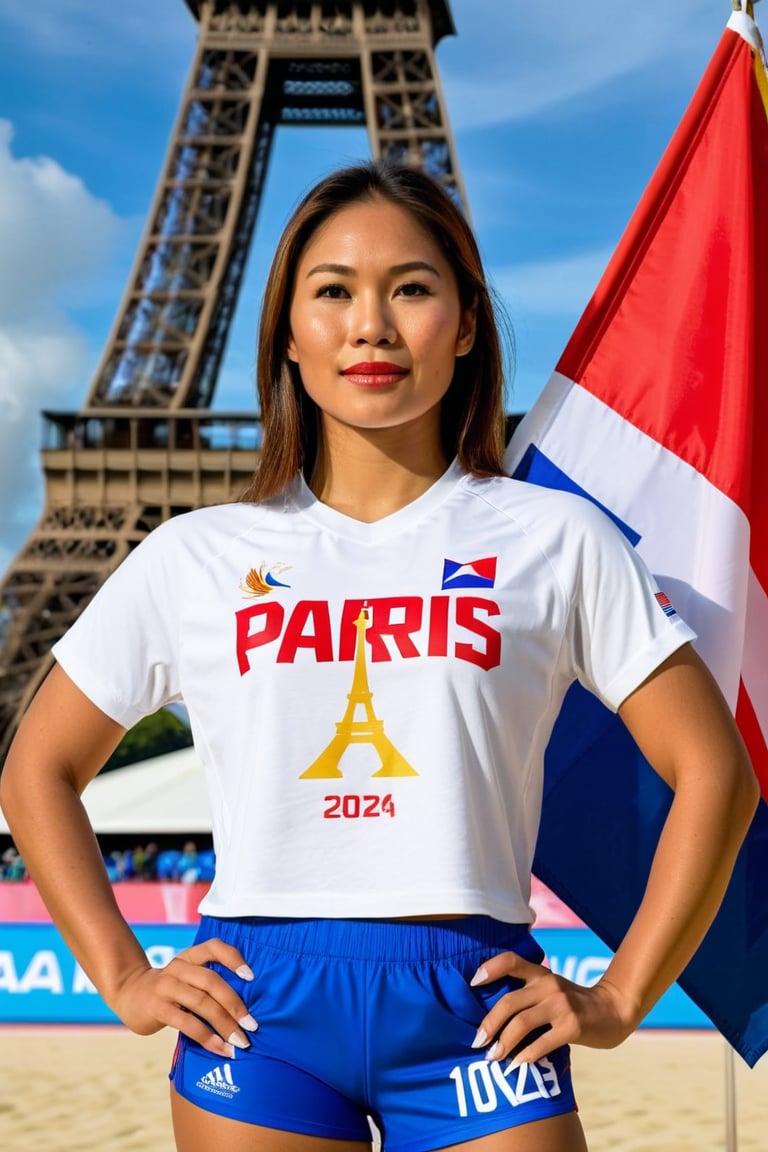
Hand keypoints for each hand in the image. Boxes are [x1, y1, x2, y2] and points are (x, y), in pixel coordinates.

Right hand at [110, 938, 258, 1058]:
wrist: (128, 994)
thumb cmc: (169, 990)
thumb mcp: (185, 977)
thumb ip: (207, 983)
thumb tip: (245, 1007)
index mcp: (189, 956)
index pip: (214, 947)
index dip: (234, 958)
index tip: (251, 977)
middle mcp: (178, 967)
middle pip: (212, 981)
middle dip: (235, 1005)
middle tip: (252, 1025)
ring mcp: (166, 987)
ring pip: (202, 1003)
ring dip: (225, 1025)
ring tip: (241, 1042)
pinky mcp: (157, 1008)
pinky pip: (188, 1024)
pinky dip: (207, 1038)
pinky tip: (220, 1049)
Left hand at [470, 951, 640, 1065]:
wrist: (613, 1011)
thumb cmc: (574, 1004)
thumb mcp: (552, 990)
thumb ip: (529, 994)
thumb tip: (492, 1017)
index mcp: (541, 973)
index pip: (510, 960)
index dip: (490, 968)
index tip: (473, 983)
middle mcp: (549, 985)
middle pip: (508, 1001)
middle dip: (489, 1024)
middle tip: (477, 1042)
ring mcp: (561, 1005)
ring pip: (521, 1023)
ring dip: (503, 1043)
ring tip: (492, 1057)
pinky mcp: (572, 1026)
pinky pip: (542, 1043)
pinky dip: (526, 1056)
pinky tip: (517, 1065)